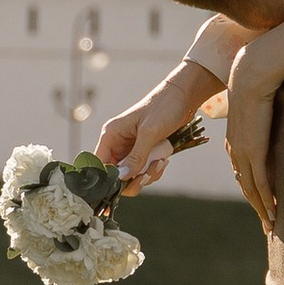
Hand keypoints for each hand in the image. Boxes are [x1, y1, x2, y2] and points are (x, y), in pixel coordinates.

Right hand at [96, 64, 213, 192]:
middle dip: (133, 178)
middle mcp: (117, 143)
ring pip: (131, 175)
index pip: (100, 164)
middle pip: (116, 174)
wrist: (183, 97)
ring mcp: (130, 149)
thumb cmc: (163, 108)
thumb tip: (122, 177)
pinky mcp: (143, 152)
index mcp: (111, 135)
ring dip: (147, 174)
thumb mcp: (149, 133)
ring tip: (161, 162)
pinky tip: (163, 160)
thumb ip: (136, 156)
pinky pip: (143, 171)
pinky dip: (153, 170)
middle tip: (147, 175)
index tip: (122, 187)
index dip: (107, 179)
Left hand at [222, 42, 283, 226]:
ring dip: (262, 209)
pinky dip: (267, 200)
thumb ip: (264, 116)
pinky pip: (261, 183)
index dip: (252, 191)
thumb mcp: (259, 106)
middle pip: (246, 186)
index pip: (244, 174)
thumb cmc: (258, 85)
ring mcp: (244, 153)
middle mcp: (235, 151)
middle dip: (257, 207)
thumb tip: (274, 113)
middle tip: (267, 225)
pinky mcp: (254, 151)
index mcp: (235, 141)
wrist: (252, 75)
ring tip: (271, 225)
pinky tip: (274, 212)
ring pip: (253, 190)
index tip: (261, 205)